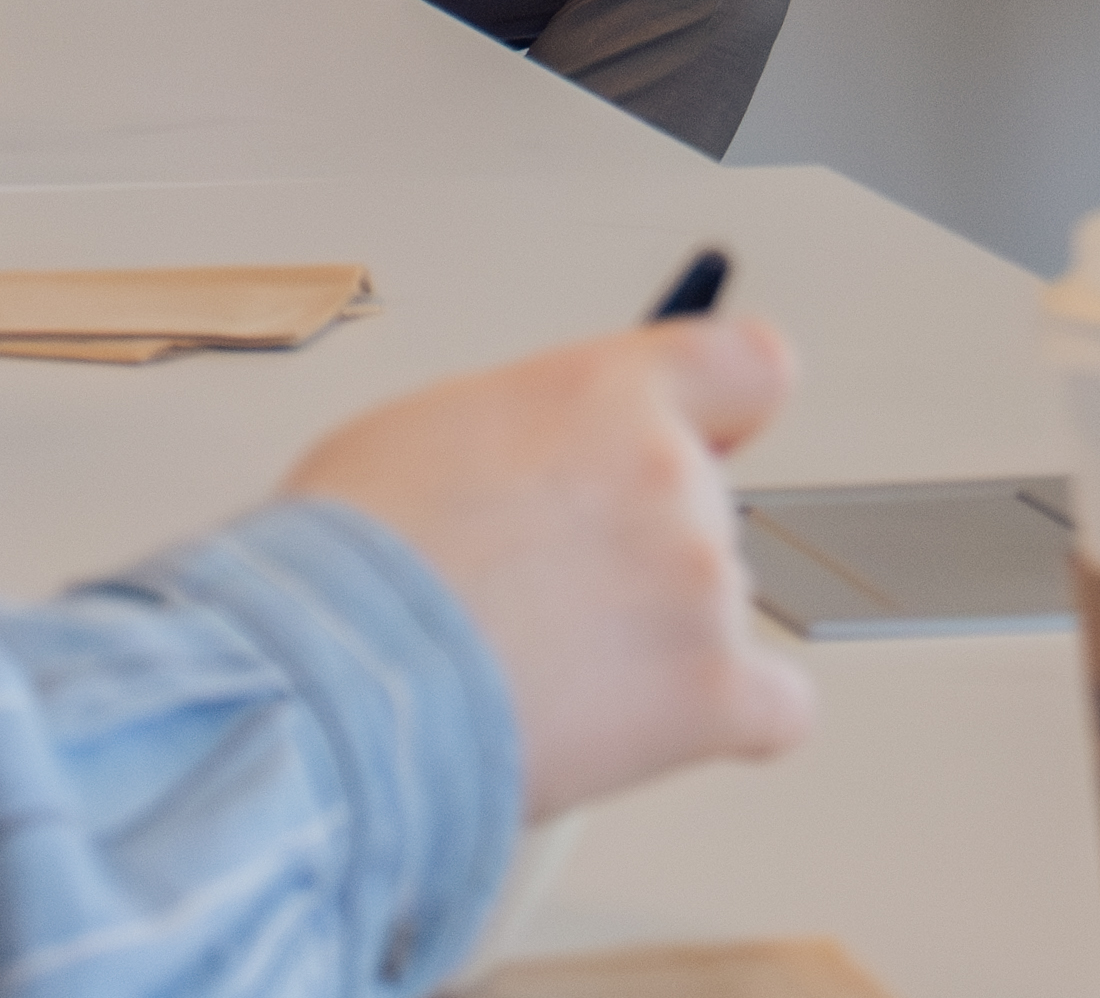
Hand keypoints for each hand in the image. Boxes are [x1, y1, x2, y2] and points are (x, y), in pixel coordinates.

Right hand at [288, 319, 815, 819]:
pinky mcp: (709, 692)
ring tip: (535, 673)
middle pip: (702, 509)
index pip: (747, 370)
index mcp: (605, 393)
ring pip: (713, 612)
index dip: (724, 414)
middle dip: (633, 553)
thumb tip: (536, 469)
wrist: (326, 681)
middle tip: (540, 597)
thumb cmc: (345, 566)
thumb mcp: (422, 433)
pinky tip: (651, 729)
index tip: (710, 437)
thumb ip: (522, 435)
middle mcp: (671, 474)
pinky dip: (723, 722)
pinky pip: (773, 709)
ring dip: (648, 643)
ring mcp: (699, 584)